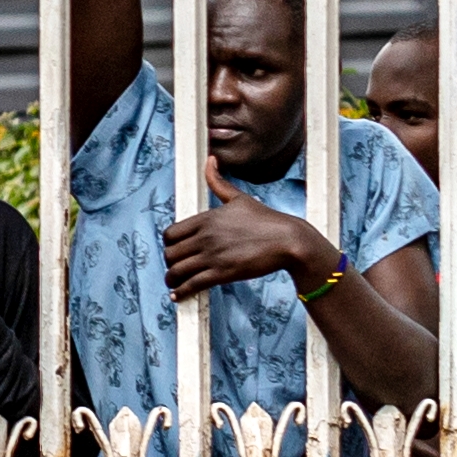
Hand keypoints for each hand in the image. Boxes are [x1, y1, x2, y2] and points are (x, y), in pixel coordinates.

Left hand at [159, 194, 332, 298]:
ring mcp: (212, 255)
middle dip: (170, 262)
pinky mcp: (222, 273)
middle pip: (170, 253)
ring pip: (177, 270)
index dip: (169, 244)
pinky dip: (181, 292)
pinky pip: (192, 285)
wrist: (288, 240)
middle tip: (175, 267)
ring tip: (174, 283)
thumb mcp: (238, 197)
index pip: (170, 233)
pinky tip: (178, 296)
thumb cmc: (266, 220)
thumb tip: (210, 160)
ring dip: (172, 279)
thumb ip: (218, 182)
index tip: (174, 249)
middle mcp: (205, 236)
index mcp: (206, 218)